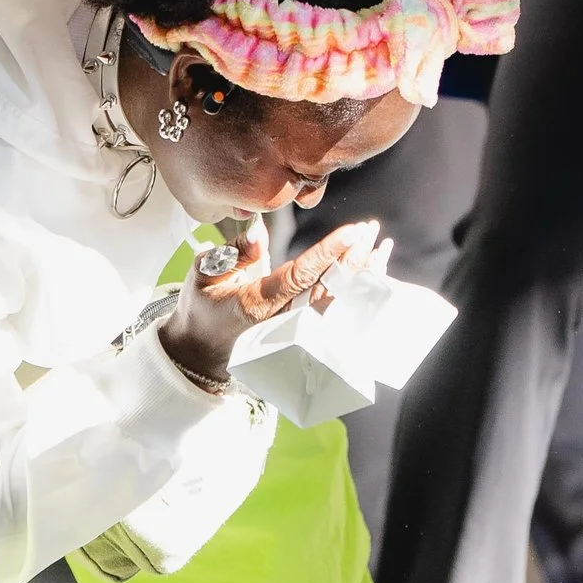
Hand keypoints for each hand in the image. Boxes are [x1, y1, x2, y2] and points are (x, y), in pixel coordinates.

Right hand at [159, 217, 379, 386]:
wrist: (202, 351)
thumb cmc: (202, 308)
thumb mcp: (204, 275)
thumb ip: (232, 254)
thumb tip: (258, 232)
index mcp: (257, 303)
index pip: (300, 275)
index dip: (328, 254)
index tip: (351, 232)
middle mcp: (281, 320)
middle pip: (327, 290)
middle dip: (353, 260)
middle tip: (371, 231)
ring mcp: (294, 329)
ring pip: (336, 303)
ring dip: (360, 276)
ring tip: (380, 247)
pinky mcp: (302, 332)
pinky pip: (335, 311)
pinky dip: (355, 292)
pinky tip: (372, 271)